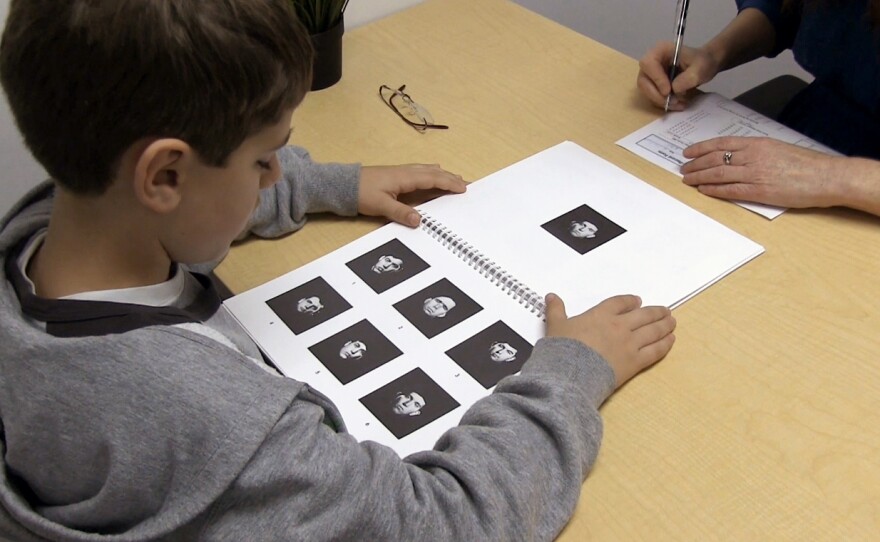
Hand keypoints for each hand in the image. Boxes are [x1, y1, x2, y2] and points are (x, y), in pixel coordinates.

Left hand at [358, 164, 466, 226]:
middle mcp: (406, 172)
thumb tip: (419, 221)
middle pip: (433, 172)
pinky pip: (420, 171)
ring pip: (427, 170)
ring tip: (455, 179)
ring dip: (443, 174)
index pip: (432, 179)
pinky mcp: (396, 174)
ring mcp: (401, 172)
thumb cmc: (362, 193)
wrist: (344, 184)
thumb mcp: (381, 206)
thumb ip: (401, 213)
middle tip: (467, 184)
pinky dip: (432, 174)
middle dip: (451, 178)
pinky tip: (433, 174)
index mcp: (405, 178)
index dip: (449, 183)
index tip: (463, 188)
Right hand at [545, 293, 675, 387]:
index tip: (637, 301)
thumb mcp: (555, 326)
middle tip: (664, 311)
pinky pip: (655, 351)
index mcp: (600, 315)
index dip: (630, 301)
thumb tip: (551, 297)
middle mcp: (619, 326)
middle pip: (643, 315)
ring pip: (653, 331)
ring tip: (672, 322)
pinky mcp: (635, 362)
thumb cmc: (563, 349)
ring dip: (665, 325)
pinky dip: (665, 344)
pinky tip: (670, 341)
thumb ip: (556, 311)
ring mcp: (629, 343)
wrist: (572, 372)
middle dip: (655, 312)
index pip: (620, 303)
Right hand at [637, 41, 720, 110]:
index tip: (668, 90)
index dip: (656, 79)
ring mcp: (651, 73)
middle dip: (656, 94)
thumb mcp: (700, 69)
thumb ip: (687, 79)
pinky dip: (663, 102)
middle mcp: (652, 60)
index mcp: (661, 50)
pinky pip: (652, 95)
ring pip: (646, 90)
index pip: (648, 64)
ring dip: (660, 101)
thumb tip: (674, 90)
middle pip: (643, 80)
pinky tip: (677, 104)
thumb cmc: (703, 62)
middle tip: (673, 101)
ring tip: (678, 104)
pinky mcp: (654, 84)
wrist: (705, 65)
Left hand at [681, 136, 842, 208]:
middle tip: (683, 169)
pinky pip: (730, 190)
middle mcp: (752, 156)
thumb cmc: (806, 164)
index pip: (721, 143)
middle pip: (715, 159)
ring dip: (699, 177)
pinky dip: (713, 190)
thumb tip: (737, 156)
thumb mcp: (778, 148)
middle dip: (695, 164)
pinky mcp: (759, 191)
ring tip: (687, 180)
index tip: (687, 152)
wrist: (826, 177)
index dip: (700, 148)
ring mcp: (754, 174)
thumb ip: (756, 151)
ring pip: (718, 174)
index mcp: (757, 143)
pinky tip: (703, 190)